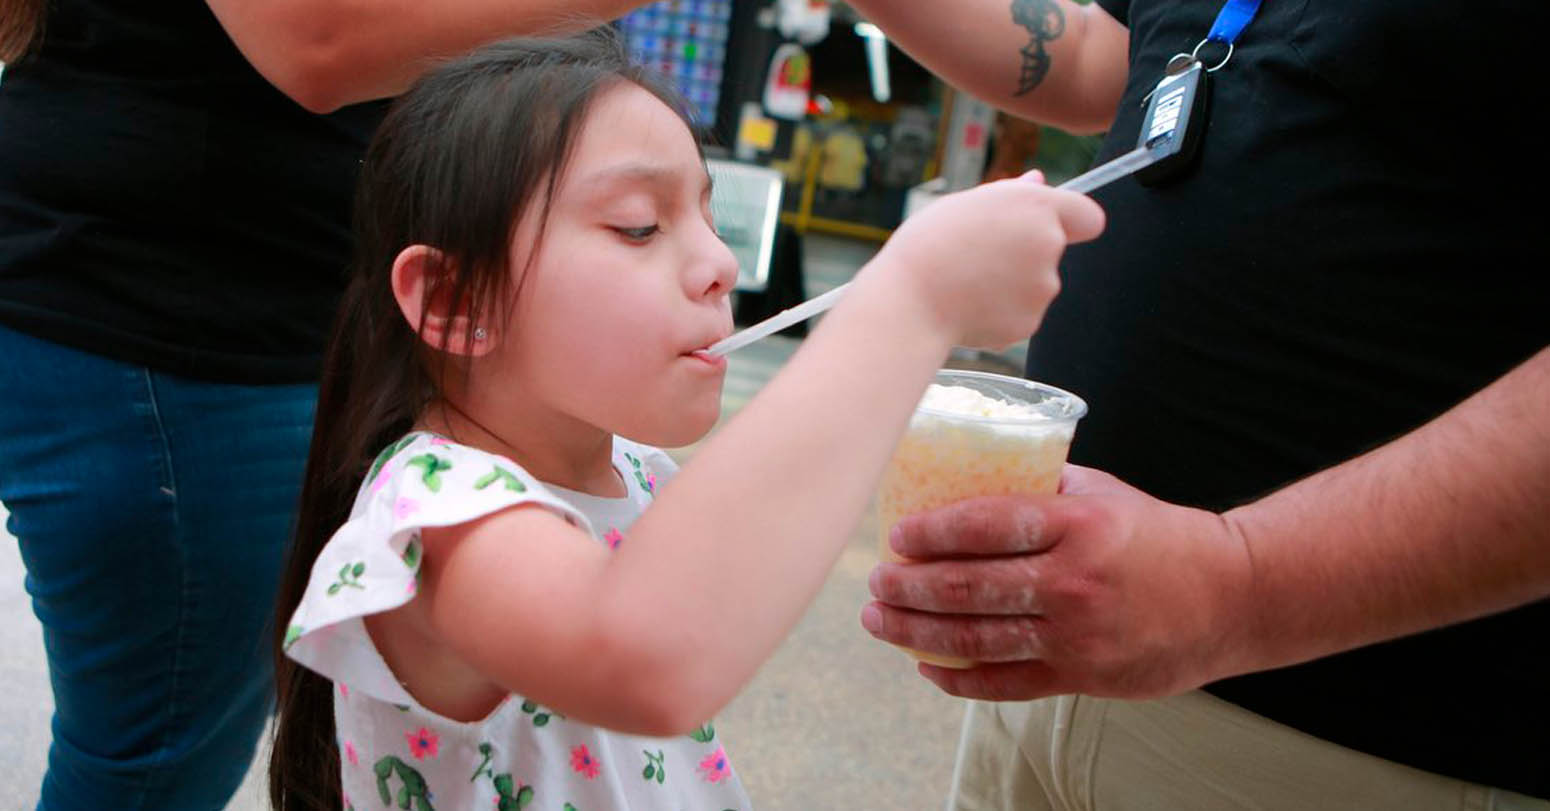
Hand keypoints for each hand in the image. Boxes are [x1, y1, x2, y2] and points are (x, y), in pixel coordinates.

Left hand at [860, 465, 1257, 700]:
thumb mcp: (1106, 494)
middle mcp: (1075, 581)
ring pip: (978, 638)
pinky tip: (927, 665)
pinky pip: (1007, 683)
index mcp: (1079, 524)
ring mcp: (1078, 634)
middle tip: (877, 581)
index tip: (898, 533)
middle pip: (972, 587)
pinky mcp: (1083, 675)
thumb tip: (974, 470)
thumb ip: (1044, 487)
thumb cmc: (1160, 537)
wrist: (1232, 597)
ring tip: (880, 620)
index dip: (934, 532)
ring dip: (917, 632)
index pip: (988, 525)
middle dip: (911, 587)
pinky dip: (960, 677)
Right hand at [873, 171, 1104, 349]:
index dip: (1072, 221)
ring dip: (1011, 283)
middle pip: (1053, 249)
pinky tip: (969, 305)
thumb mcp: (964, 204)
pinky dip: (1001, 312)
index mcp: (1035, 207)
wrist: (910, 302)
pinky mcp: (1030, 323)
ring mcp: (1042, 288)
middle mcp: (1048, 245)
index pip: (1087, 215)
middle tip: (979, 254)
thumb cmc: (929, 247)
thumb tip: (1037, 182)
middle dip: (1026, 252)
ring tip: (967, 281)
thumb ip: (1010, 195)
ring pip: (1036, 284)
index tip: (1054, 226)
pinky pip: (1021, 314)